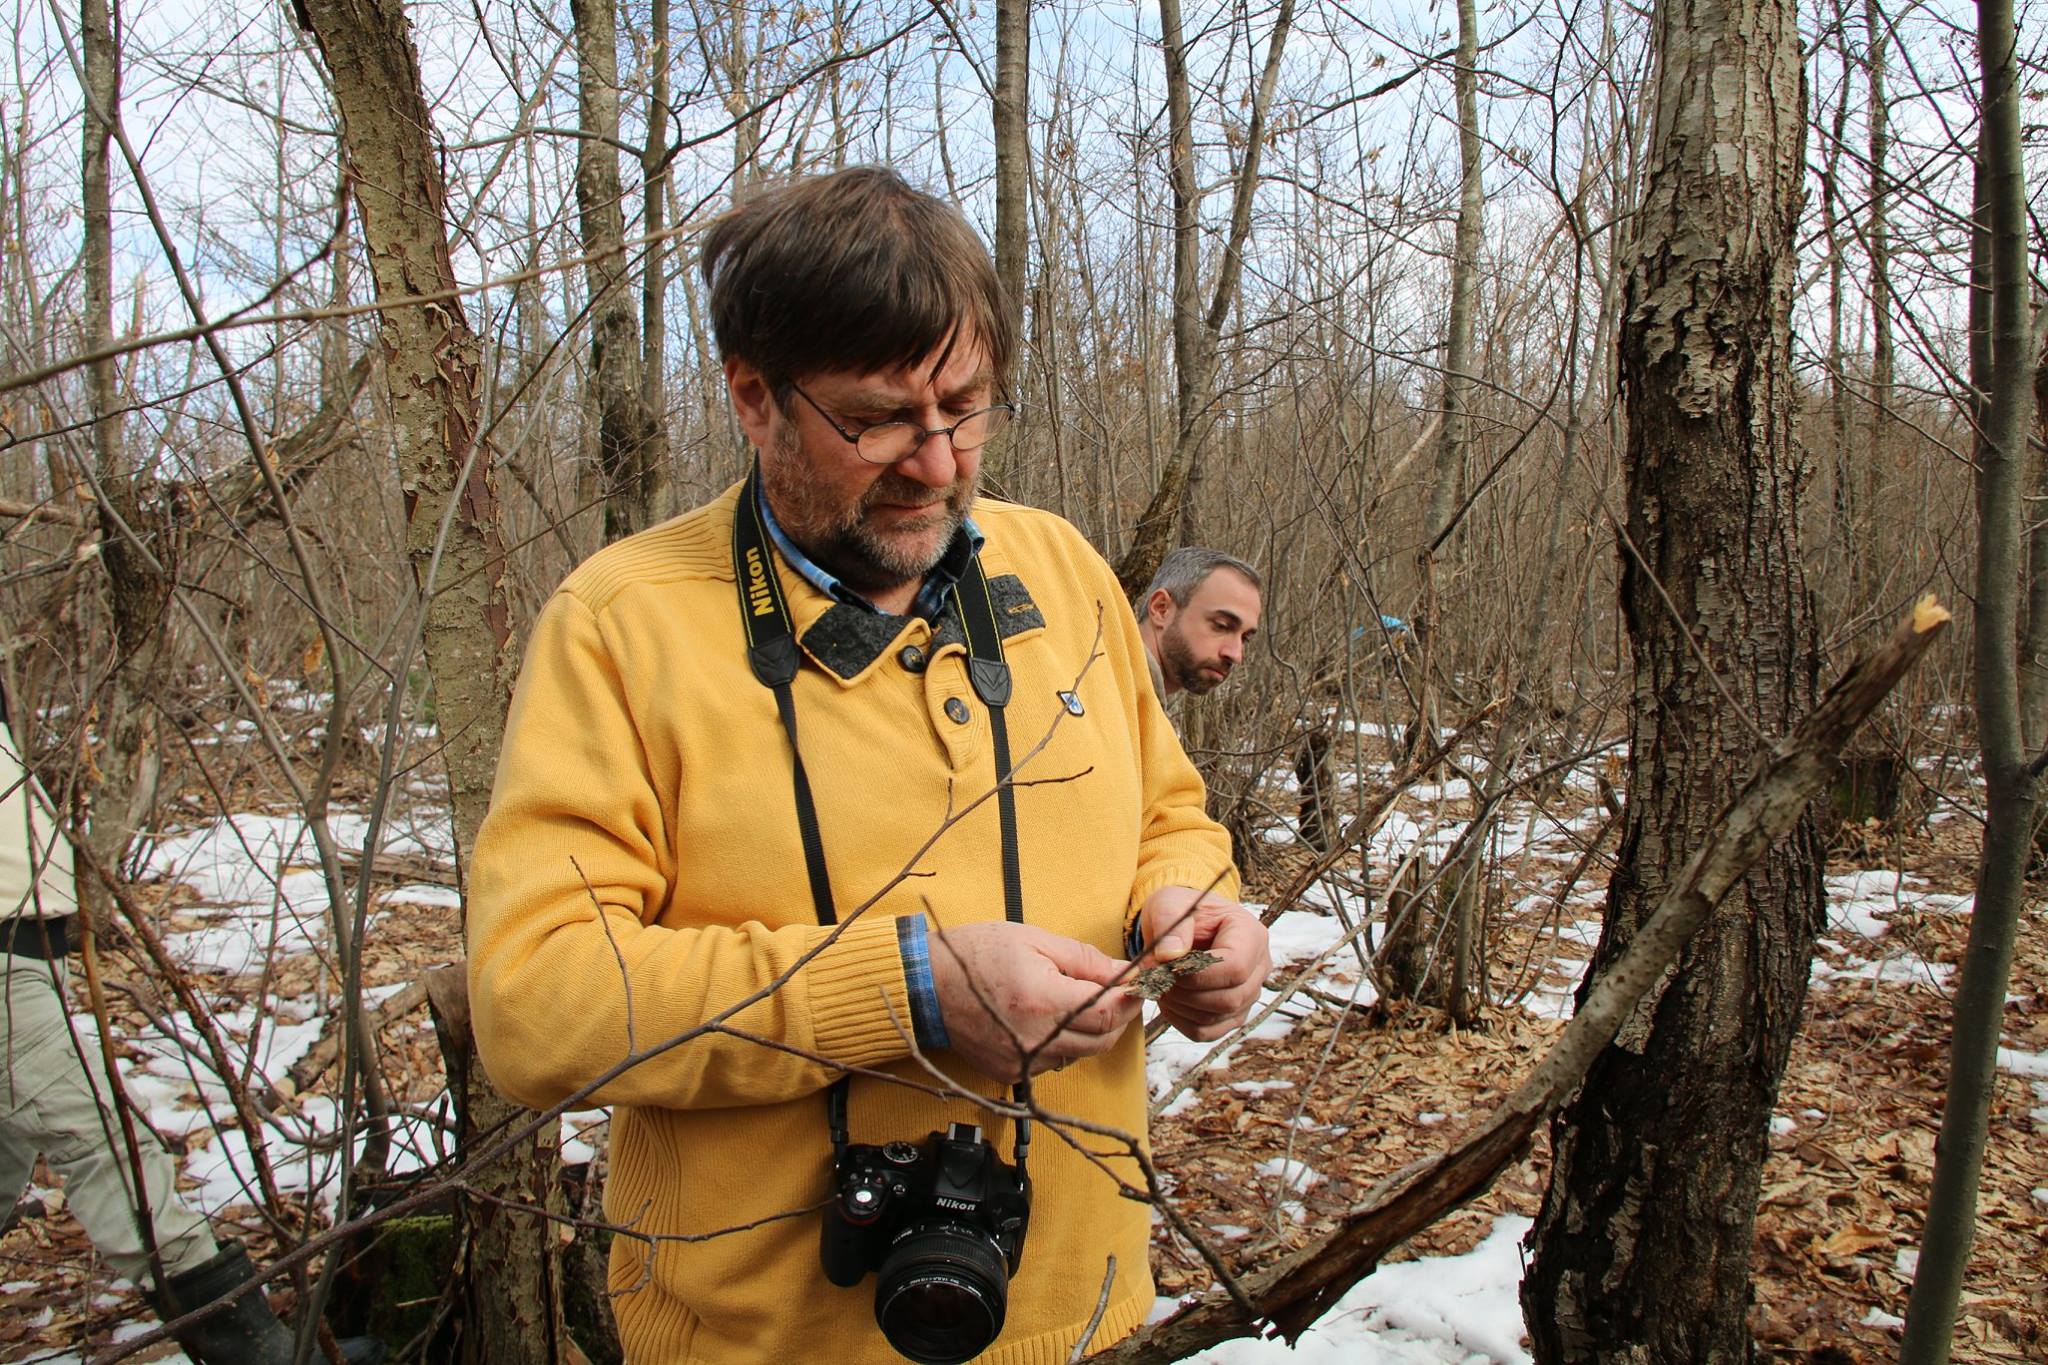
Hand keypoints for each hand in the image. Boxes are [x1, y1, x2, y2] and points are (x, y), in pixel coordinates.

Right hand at [928, 921, 1140, 1081]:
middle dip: (1117, 1017)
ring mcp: (1022, 1062)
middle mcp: (1034, 1040)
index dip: (1131, 1000)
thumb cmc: (977, 954)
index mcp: (1043, 1002)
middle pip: (1102, 1040)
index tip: (1139, 985)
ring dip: (1091, 1030)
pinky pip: (1054, 1062)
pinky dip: (1063, 1042)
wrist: (925, 985)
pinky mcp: (1010, 1074)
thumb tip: (1127, 970)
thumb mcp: (1034, 940)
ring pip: (1080, 1054)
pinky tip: (1049, 1019)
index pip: (1108, 1014)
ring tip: (1079, 1001)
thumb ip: (1085, 960)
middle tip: (1119, 993)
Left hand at [1136, 886, 1271, 1041]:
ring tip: (1159, 983)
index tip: (1166, 967)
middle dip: (1185, 993)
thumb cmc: (1181, 910)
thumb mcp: (1170, 903)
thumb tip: (1169, 956)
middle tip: (1156, 977)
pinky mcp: (1233, 1014)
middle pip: (1229, 999)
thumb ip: (1170, 923)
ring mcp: (1249, 994)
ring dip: (1179, 1007)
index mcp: (1251, 934)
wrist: (1183, 926)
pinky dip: (1181, 1021)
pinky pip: (1208, 1032)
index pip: (1236, 968)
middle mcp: (1258, 967)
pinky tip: (1168, 1000)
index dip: (1198, 975)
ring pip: (1217, 1019)